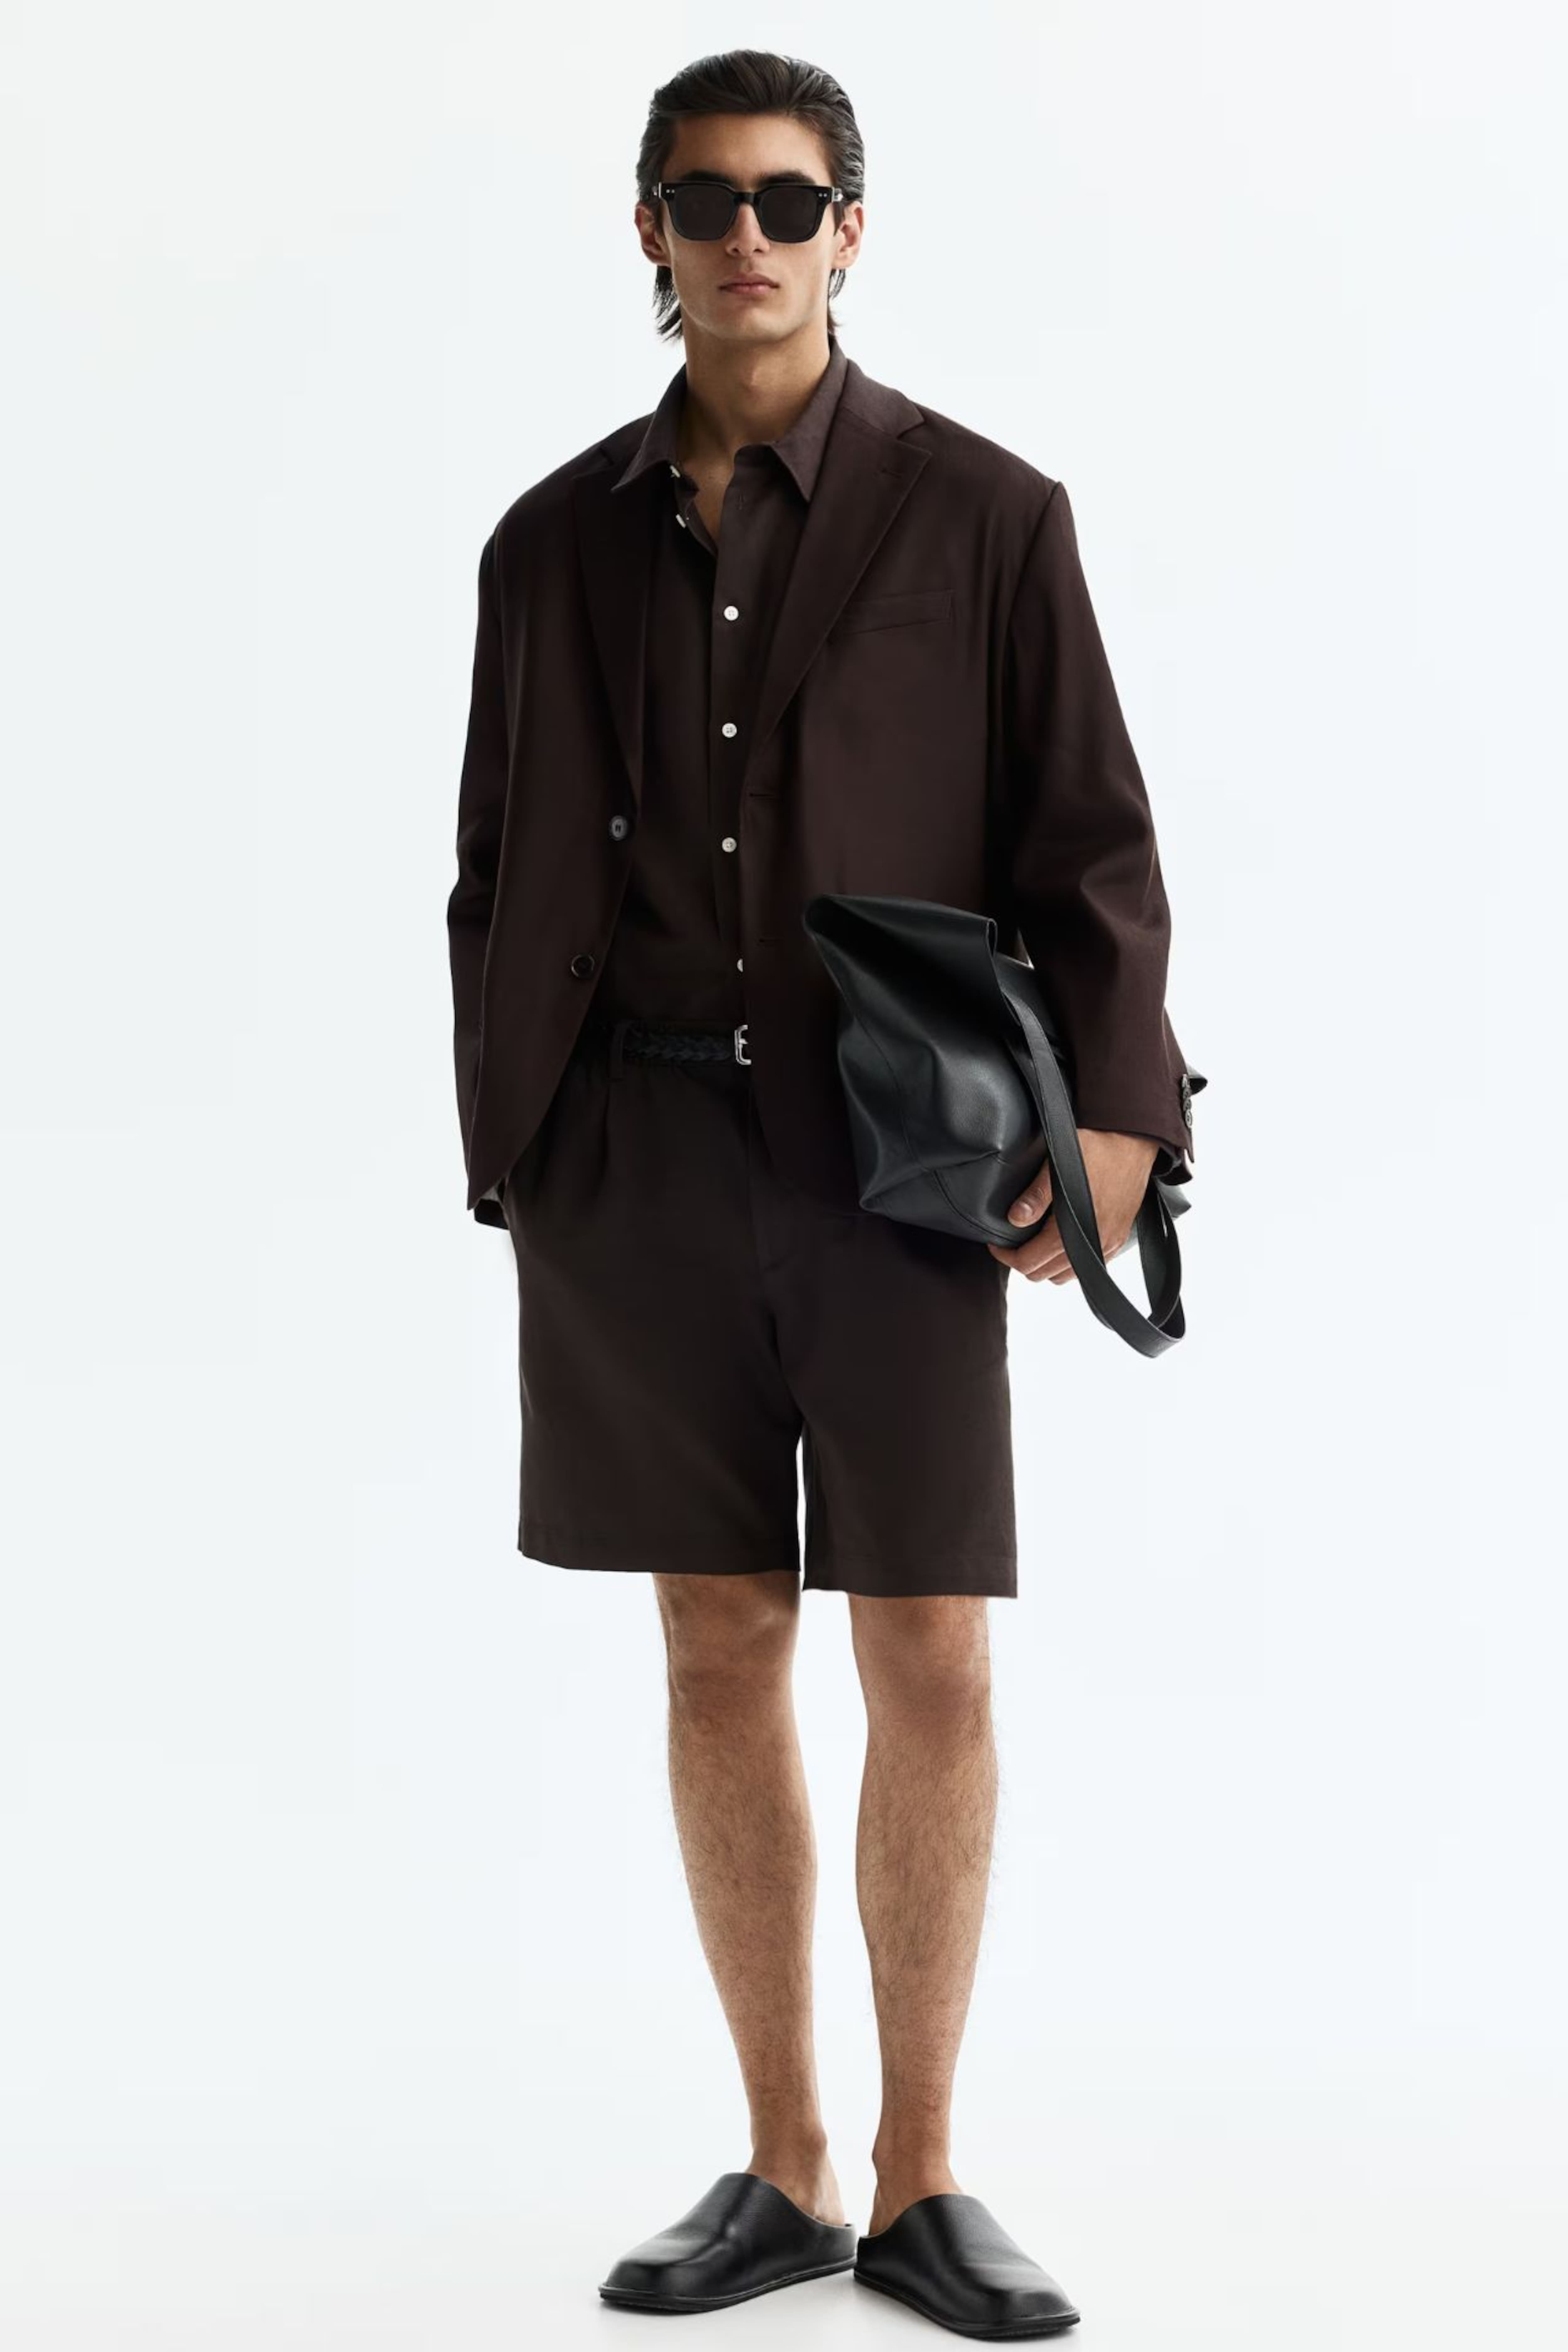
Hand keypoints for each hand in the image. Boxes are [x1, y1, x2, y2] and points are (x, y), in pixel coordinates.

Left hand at [987, 1129, 1158, 1283]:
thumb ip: (1036, 1195)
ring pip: (1066, 1275)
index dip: (1006, 1256)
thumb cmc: (1096, 1147)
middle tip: (1011, 1243)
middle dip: (1023, 1261)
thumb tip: (1014, 1220)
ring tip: (1034, 1243)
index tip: (995, 1243)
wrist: (1134, 1141)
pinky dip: (1069, 1263)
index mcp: (1072, 1228)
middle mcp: (1093, 1243)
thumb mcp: (1058, 1164)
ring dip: (1045, 1265)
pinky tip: (1060, 1242)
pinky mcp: (1119, 1239)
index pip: (1029, 1262)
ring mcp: (1108, 1244)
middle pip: (1045, 1274)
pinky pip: (1087, 1266)